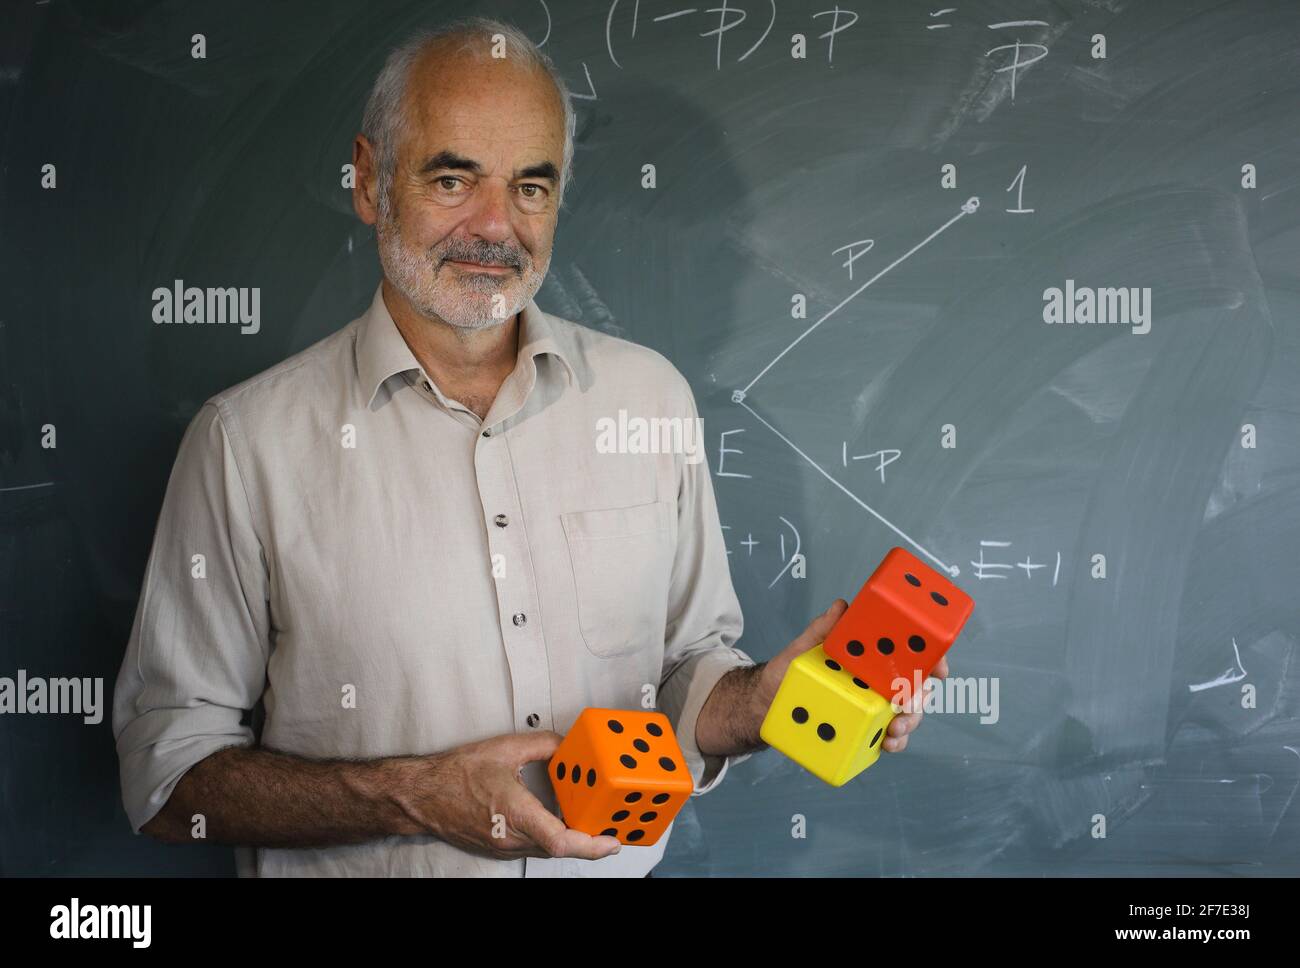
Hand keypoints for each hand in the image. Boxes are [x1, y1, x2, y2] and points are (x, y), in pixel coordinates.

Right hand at [394, 731, 622, 860]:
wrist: (422, 796)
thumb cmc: (456, 774)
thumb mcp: (504, 749)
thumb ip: (542, 744)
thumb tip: (568, 745)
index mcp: (515, 813)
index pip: (561, 841)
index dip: (592, 846)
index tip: (613, 841)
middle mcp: (512, 837)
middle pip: (561, 848)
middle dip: (592, 840)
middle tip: (615, 825)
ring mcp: (505, 847)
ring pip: (549, 849)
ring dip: (573, 838)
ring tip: (594, 820)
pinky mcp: (500, 848)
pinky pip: (535, 846)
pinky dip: (553, 836)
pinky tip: (562, 819)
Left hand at [752, 600, 950, 753]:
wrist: (764, 706)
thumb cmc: (786, 672)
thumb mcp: (801, 649)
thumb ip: (822, 630)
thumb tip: (841, 606)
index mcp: (868, 658)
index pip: (908, 653)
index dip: (931, 657)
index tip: (938, 667)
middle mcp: (876, 682)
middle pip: (914, 687)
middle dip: (920, 696)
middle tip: (908, 703)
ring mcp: (871, 708)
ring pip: (906, 715)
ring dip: (910, 722)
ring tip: (895, 729)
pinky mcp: (863, 732)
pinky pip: (887, 738)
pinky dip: (894, 742)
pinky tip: (888, 744)